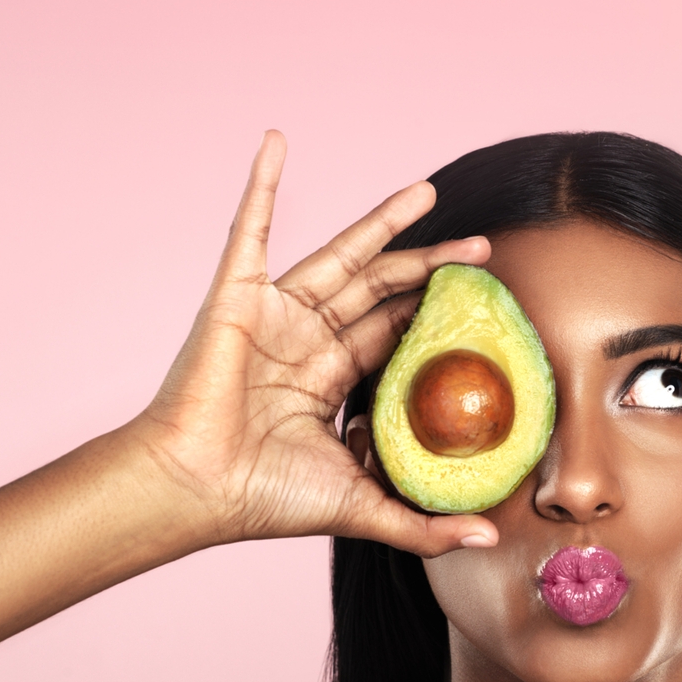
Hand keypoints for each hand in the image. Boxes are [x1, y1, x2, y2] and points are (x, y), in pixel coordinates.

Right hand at [134, 132, 498, 556]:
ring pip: (341, 254)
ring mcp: (275, 314)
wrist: (195, 490)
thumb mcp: (360, 507)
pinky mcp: (237, 294)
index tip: (483, 301)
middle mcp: (307, 340)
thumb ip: (422, 523)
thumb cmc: (264, 499)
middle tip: (481, 250)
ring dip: (382, 221)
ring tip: (428, 191)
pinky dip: (263, 184)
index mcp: (331, 378)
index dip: (434, 316)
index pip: (394, 334)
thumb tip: (485, 541)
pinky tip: (278, 141)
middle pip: (381, 288)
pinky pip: (251, 227)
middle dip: (429, 268)